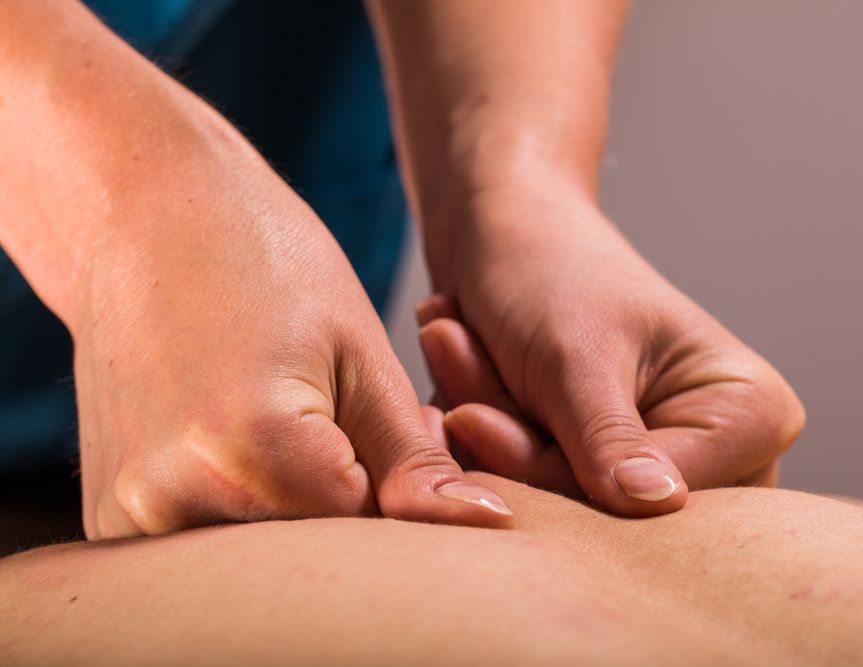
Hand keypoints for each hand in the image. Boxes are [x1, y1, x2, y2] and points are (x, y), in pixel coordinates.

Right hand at [73, 157, 511, 538]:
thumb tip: (485, 522)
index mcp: (252, 452)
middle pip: (313, 555)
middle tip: (342, 416)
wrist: (142, 217)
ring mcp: (130, 515)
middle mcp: (176, 500)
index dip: (398, 491)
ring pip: (264, 556)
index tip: (387, 425)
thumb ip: (417, 460)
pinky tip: (240, 438)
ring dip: (298, 510)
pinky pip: (208, 542)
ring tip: (292, 419)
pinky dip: (244, 508)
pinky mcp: (111, 514)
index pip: (370, 535)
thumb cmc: (265, 260)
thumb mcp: (361, 352)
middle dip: (352, 506)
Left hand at [418, 186, 804, 515]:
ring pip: (561, 500)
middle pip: (610, 509)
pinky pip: (536, 487)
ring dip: (489, 433)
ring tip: (454, 347)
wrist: (506, 236)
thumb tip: (657, 506)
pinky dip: (486, 436)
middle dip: (514, 448)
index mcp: (752, 414)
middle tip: (455, 380)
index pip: (655, 498)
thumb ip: (609, 437)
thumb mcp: (576, 357)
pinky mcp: (607, 468)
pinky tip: (463, 367)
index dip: (553, 471)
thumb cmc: (552, 272)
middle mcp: (725, 453)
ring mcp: (663, 464)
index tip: (472, 416)